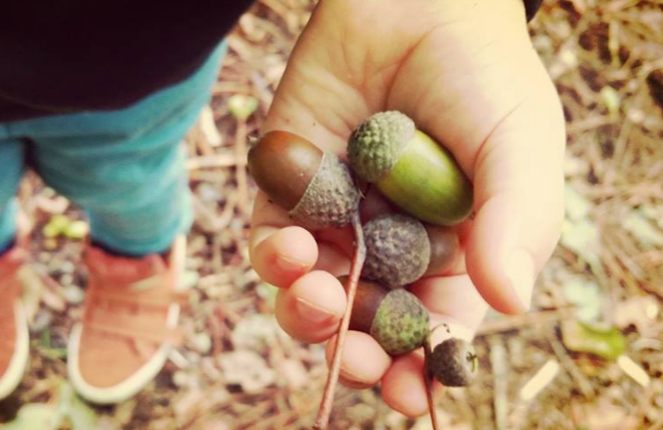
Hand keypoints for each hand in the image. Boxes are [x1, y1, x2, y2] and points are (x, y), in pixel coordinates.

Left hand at [249, 0, 564, 416]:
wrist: (416, 1)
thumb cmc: (483, 76)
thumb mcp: (520, 146)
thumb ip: (516, 221)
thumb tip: (507, 304)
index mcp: (453, 253)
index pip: (433, 328)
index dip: (421, 368)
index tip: (411, 394)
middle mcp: (392, 245)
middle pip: (366, 324)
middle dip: (358, 350)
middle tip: (358, 358)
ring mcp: (338, 220)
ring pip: (311, 295)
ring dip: (307, 312)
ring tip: (317, 296)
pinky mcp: (290, 189)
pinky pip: (272, 241)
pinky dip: (274, 258)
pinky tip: (291, 249)